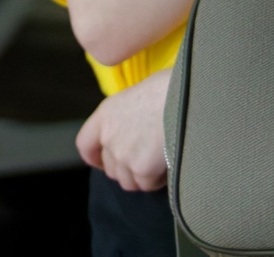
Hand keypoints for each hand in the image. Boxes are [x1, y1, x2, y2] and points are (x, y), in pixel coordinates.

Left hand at [76, 72, 171, 192]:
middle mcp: (109, 136)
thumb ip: (128, 116)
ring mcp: (123, 154)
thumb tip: (136, 128)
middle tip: (146, 160)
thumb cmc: (170, 88)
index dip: (95, 157)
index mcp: (106, 114)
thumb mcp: (139, 94)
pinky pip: (147, 184)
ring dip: (143, 176)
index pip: (85, 145)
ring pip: (129, 181)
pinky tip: (169, 163)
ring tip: (160, 160)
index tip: (104, 162)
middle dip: (127, 169)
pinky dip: (158, 179)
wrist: (188, 95)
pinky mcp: (141, 168)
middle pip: (110, 168)